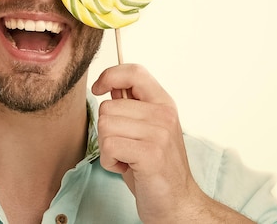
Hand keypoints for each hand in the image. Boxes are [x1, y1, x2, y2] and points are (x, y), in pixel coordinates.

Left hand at [91, 64, 205, 222]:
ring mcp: (159, 134)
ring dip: (107, 148)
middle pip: (108, 106)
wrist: (177, 204)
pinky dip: (109, 161)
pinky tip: (126, 168)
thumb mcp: (145, 129)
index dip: (110, 75)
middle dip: (107, 130)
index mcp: (164, 104)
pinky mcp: (150, 154)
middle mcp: (164, 115)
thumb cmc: (156, 168)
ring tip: (127, 158)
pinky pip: (108, 146)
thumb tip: (110, 84)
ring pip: (105, 126)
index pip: (134, 72)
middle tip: (125, 147)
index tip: (99, 89)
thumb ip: (131, 106)